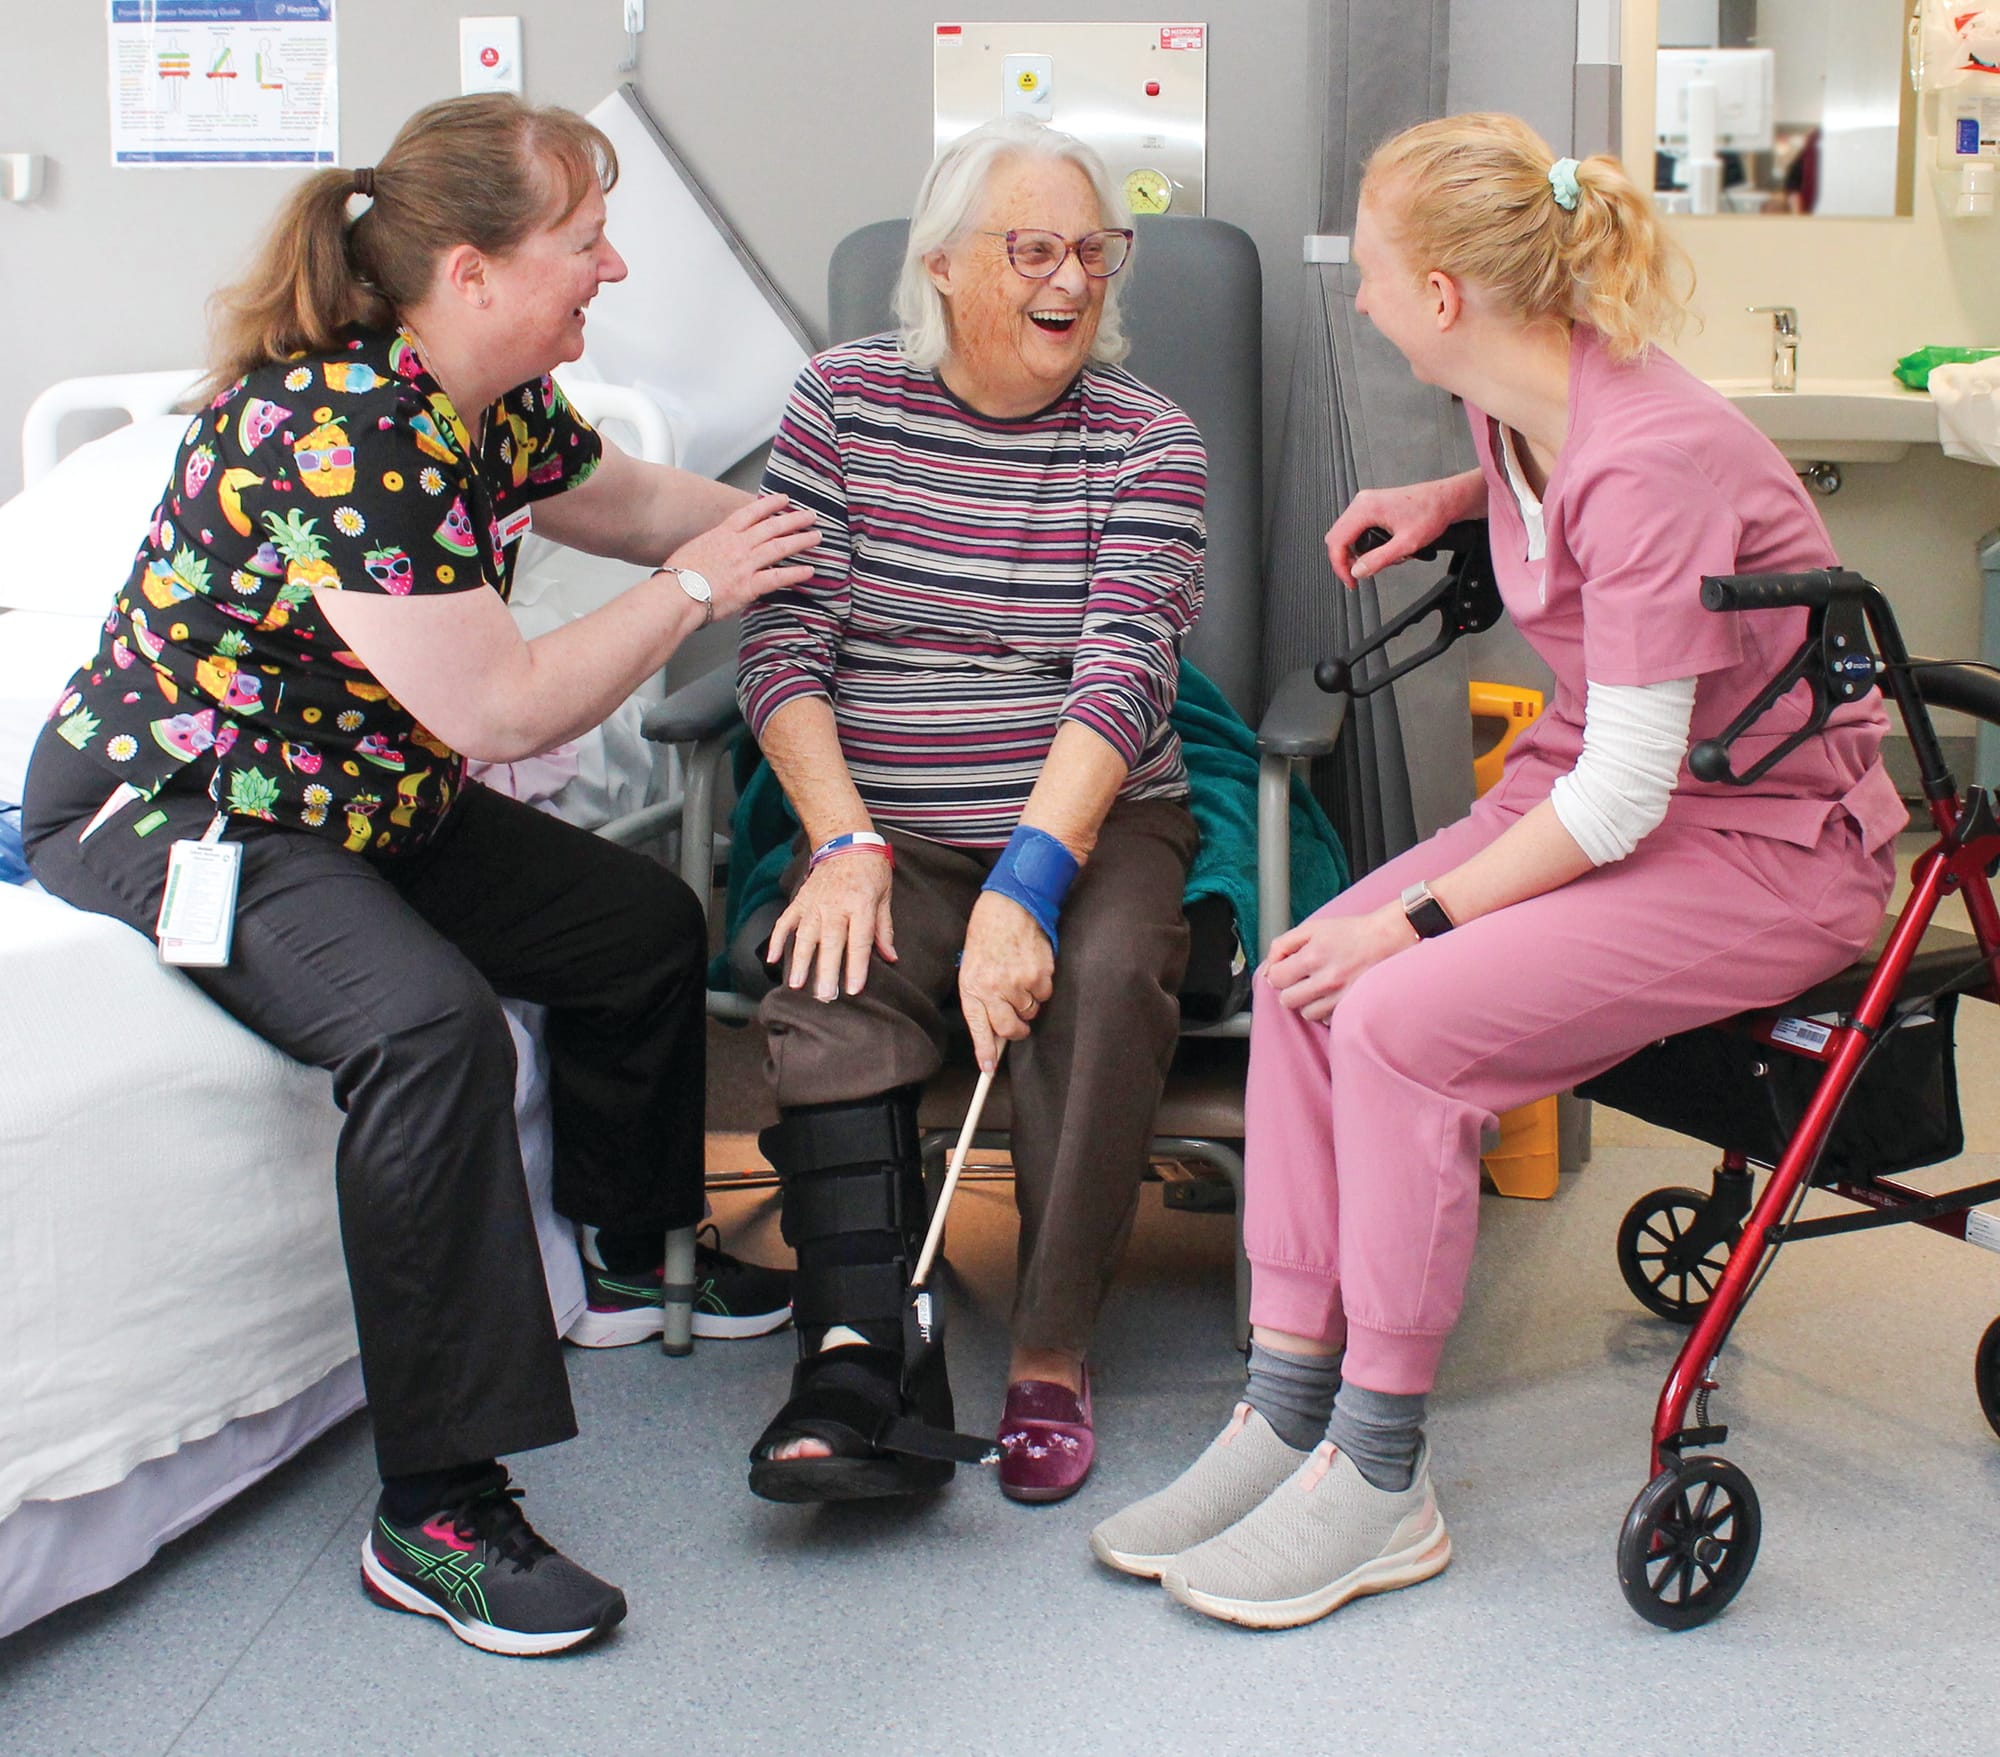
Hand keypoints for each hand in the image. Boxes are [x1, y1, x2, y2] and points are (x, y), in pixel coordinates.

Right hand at [661, 495, 819, 620]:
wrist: (675, 595)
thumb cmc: (677, 577)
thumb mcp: (693, 550)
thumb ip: (712, 547)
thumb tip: (717, 551)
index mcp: (722, 534)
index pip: (751, 513)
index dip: (770, 504)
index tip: (783, 499)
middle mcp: (737, 545)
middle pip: (772, 526)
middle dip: (794, 518)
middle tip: (810, 515)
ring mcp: (745, 564)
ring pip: (780, 547)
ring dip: (801, 540)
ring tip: (816, 536)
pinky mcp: (750, 586)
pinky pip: (779, 577)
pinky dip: (796, 573)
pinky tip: (809, 570)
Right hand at [767, 848, 896, 1001]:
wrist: (846, 841)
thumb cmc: (871, 870)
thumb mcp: (885, 896)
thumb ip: (884, 928)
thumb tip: (890, 957)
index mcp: (862, 905)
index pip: (859, 941)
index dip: (856, 966)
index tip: (853, 990)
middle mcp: (836, 905)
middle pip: (831, 942)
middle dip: (826, 971)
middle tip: (824, 996)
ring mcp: (815, 903)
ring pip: (806, 935)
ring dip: (800, 961)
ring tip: (796, 985)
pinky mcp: (800, 900)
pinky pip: (786, 922)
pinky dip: (778, 940)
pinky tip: (773, 960)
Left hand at [958, 891, 1053, 1072]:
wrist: (1010, 904)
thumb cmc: (988, 935)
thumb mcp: (972, 966)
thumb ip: (981, 997)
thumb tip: (993, 1029)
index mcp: (972, 986)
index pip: (979, 1028)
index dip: (985, 1052)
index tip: (989, 1069)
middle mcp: (994, 988)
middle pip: (1009, 1029)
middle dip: (1015, 1029)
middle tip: (1016, 1020)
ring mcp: (1018, 982)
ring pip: (1030, 1011)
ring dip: (1027, 1001)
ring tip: (1019, 976)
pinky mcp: (1040, 975)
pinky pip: (1044, 995)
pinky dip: (1041, 987)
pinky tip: (1031, 967)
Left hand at [1260, 903, 1415, 1021]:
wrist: (1388, 939)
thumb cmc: (1349, 932)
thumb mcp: (1312, 928)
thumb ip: (1282, 945)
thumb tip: (1266, 970)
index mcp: (1313, 956)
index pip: (1275, 979)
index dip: (1278, 973)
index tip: (1288, 968)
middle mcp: (1327, 979)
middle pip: (1287, 1001)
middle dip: (1290, 989)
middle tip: (1303, 978)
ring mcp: (1342, 996)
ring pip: (1306, 1014)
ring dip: (1308, 1002)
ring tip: (1320, 985)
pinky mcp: (1353, 1007)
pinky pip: (1326, 1019)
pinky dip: (1326, 1009)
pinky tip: (1333, 994)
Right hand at [1323, 472, 1482, 588]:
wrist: (1446, 499)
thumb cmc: (1431, 512)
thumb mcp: (1406, 543)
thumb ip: (1379, 559)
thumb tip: (1358, 571)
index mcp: (1366, 508)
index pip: (1337, 540)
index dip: (1340, 565)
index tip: (1350, 580)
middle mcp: (1363, 502)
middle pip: (1337, 536)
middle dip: (1345, 560)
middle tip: (1357, 576)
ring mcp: (1367, 503)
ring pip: (1346, 533)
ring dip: (1356, 552)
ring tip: (1374, 562)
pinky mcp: (1373, 506)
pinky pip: (1356, 528)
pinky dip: (1362, 544)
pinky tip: (1378, 551)